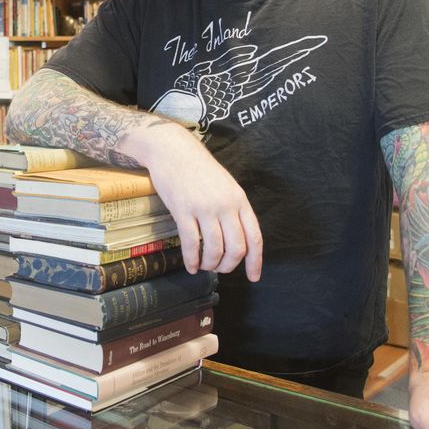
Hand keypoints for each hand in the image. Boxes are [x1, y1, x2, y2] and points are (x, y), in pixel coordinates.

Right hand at [125, 123, 261, 278]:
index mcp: (239, 200)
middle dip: (229, 265)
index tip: (253, 277)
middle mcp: (225, 205)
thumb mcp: (226, 186)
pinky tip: (190, 266)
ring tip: (204, 265)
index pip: (254, 237)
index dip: (255, 261)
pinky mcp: (183, 210)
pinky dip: (192, 260)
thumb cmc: (199, 169)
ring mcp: (204, 208)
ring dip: (210, 264)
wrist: (173, 151)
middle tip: (220, 268)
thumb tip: (237, 238)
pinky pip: (190, 244)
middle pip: (236, 248)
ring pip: (214, 249)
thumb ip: (234, 209)